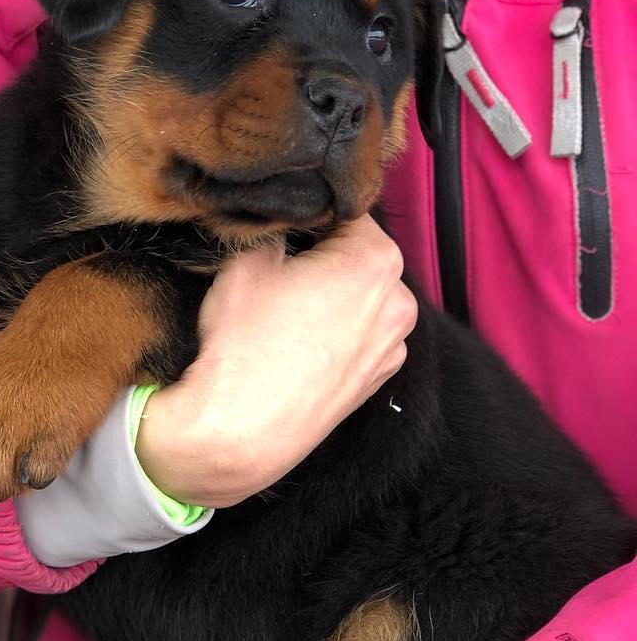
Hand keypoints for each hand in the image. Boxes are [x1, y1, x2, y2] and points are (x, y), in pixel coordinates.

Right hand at [136, 215, 415, 506]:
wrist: (241, 428)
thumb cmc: (244, 344)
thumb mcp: (245, 260)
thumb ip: (275, 230)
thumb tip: (284, 228)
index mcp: (376, 260)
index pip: (344, 212)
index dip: (307, 215)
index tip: (280, 227)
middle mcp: (399, 301)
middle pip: (359, 255)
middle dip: (323, 254)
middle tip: (278, 268)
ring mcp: (393, 346)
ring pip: (360, 298)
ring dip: (331, 294)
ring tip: (284, 310)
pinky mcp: (376, 380)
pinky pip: (359, 336)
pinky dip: (335, 331)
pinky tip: (295, 342)